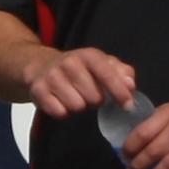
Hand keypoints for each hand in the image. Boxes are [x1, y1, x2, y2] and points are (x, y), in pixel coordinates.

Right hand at [15, 43, 141, 119]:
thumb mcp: (102, 63)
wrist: (39, 65)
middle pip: (94, 98)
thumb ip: (121, 72)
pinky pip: (59, 113)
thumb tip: (130, 84)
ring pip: (77, 107)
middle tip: (88, 94)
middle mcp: (69, 63)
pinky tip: (61, 102)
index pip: (107, 74)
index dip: (120, 92)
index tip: (128, 106)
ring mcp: (52, 76)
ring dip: (79, 107)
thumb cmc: (78, 68)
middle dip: (95, 101)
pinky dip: (63, 112)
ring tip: (75, 97)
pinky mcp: (38, 90)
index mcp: (88, 55)